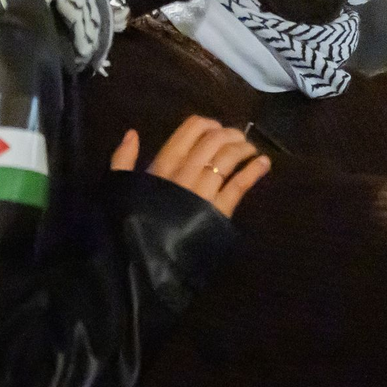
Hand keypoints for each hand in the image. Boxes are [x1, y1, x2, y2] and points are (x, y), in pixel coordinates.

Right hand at [110, 116, 269, 217]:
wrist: (140, 261)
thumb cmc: (130, 223)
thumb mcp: (122, 188)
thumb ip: (123, 159)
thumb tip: (132, 132)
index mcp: (163, 164)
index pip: (191, 130)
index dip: (209, 124)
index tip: (217, 128)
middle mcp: (186, 172)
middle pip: (215, 141)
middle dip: (231, 135)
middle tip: (239, 139)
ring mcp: (203, 190)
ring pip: (229, 158)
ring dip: (244, 149)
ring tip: (251, 150)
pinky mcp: (219, 210)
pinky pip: (240, 185)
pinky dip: (255, 170)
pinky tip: (264, 163)